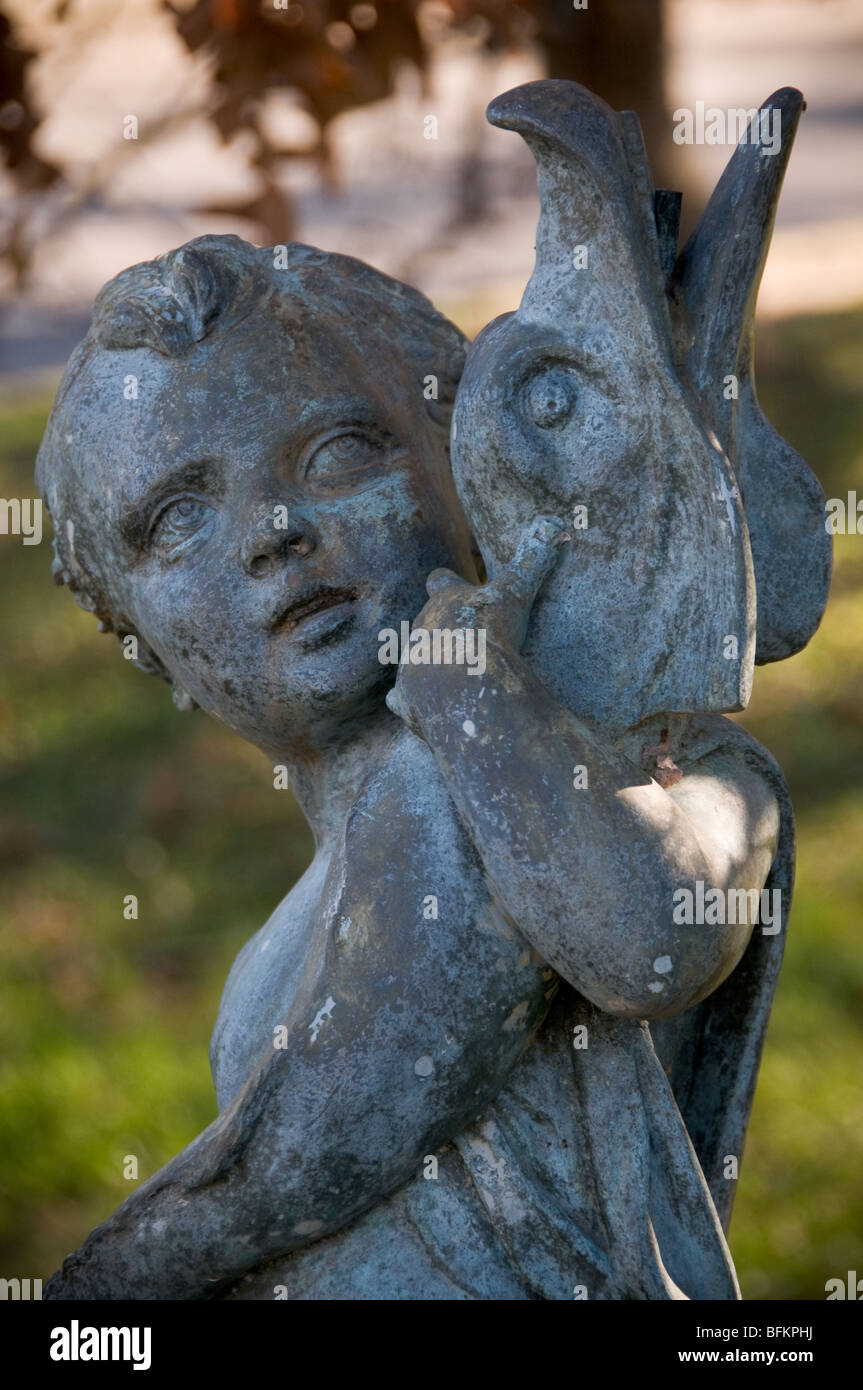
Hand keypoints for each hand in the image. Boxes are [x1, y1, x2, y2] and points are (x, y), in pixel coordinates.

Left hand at [386, 514, 568, 731]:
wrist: (462, 683)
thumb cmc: (490, 630)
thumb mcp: (517, 590)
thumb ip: (533, 558)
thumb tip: (553, 518)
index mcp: (444, 599)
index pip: (440, 580)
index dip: (447, 582)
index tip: (449, 582)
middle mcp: (419, 627)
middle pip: (425, 621)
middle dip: (442, 630)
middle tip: (467, 641)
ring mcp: (409, 663)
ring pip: (413, 659)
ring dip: (429, 667)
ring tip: (454, 679)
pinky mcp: (405, 698)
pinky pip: (400, 699)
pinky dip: (411, 702)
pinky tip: (422, 708)